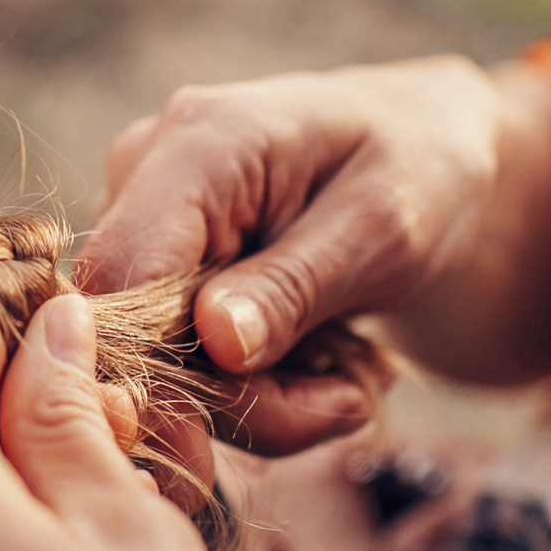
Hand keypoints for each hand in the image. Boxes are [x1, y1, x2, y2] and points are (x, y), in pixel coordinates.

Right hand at [80, 59, 550, 425]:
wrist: (425, 159)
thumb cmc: (416, 170)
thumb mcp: (385, 226)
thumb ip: (297, 283)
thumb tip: (216, 342)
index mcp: (197, 143)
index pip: (124, 274)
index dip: (173, 363)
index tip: (285, 408)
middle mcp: (142, 176)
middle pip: (134, 334)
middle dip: (239, 400)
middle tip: (348, 405)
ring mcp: (141, 224)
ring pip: (154, 364)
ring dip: (255, 405)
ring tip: (349, 385)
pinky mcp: (153, 271)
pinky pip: (176, 363)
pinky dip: (249, 394)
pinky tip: (319, 374)